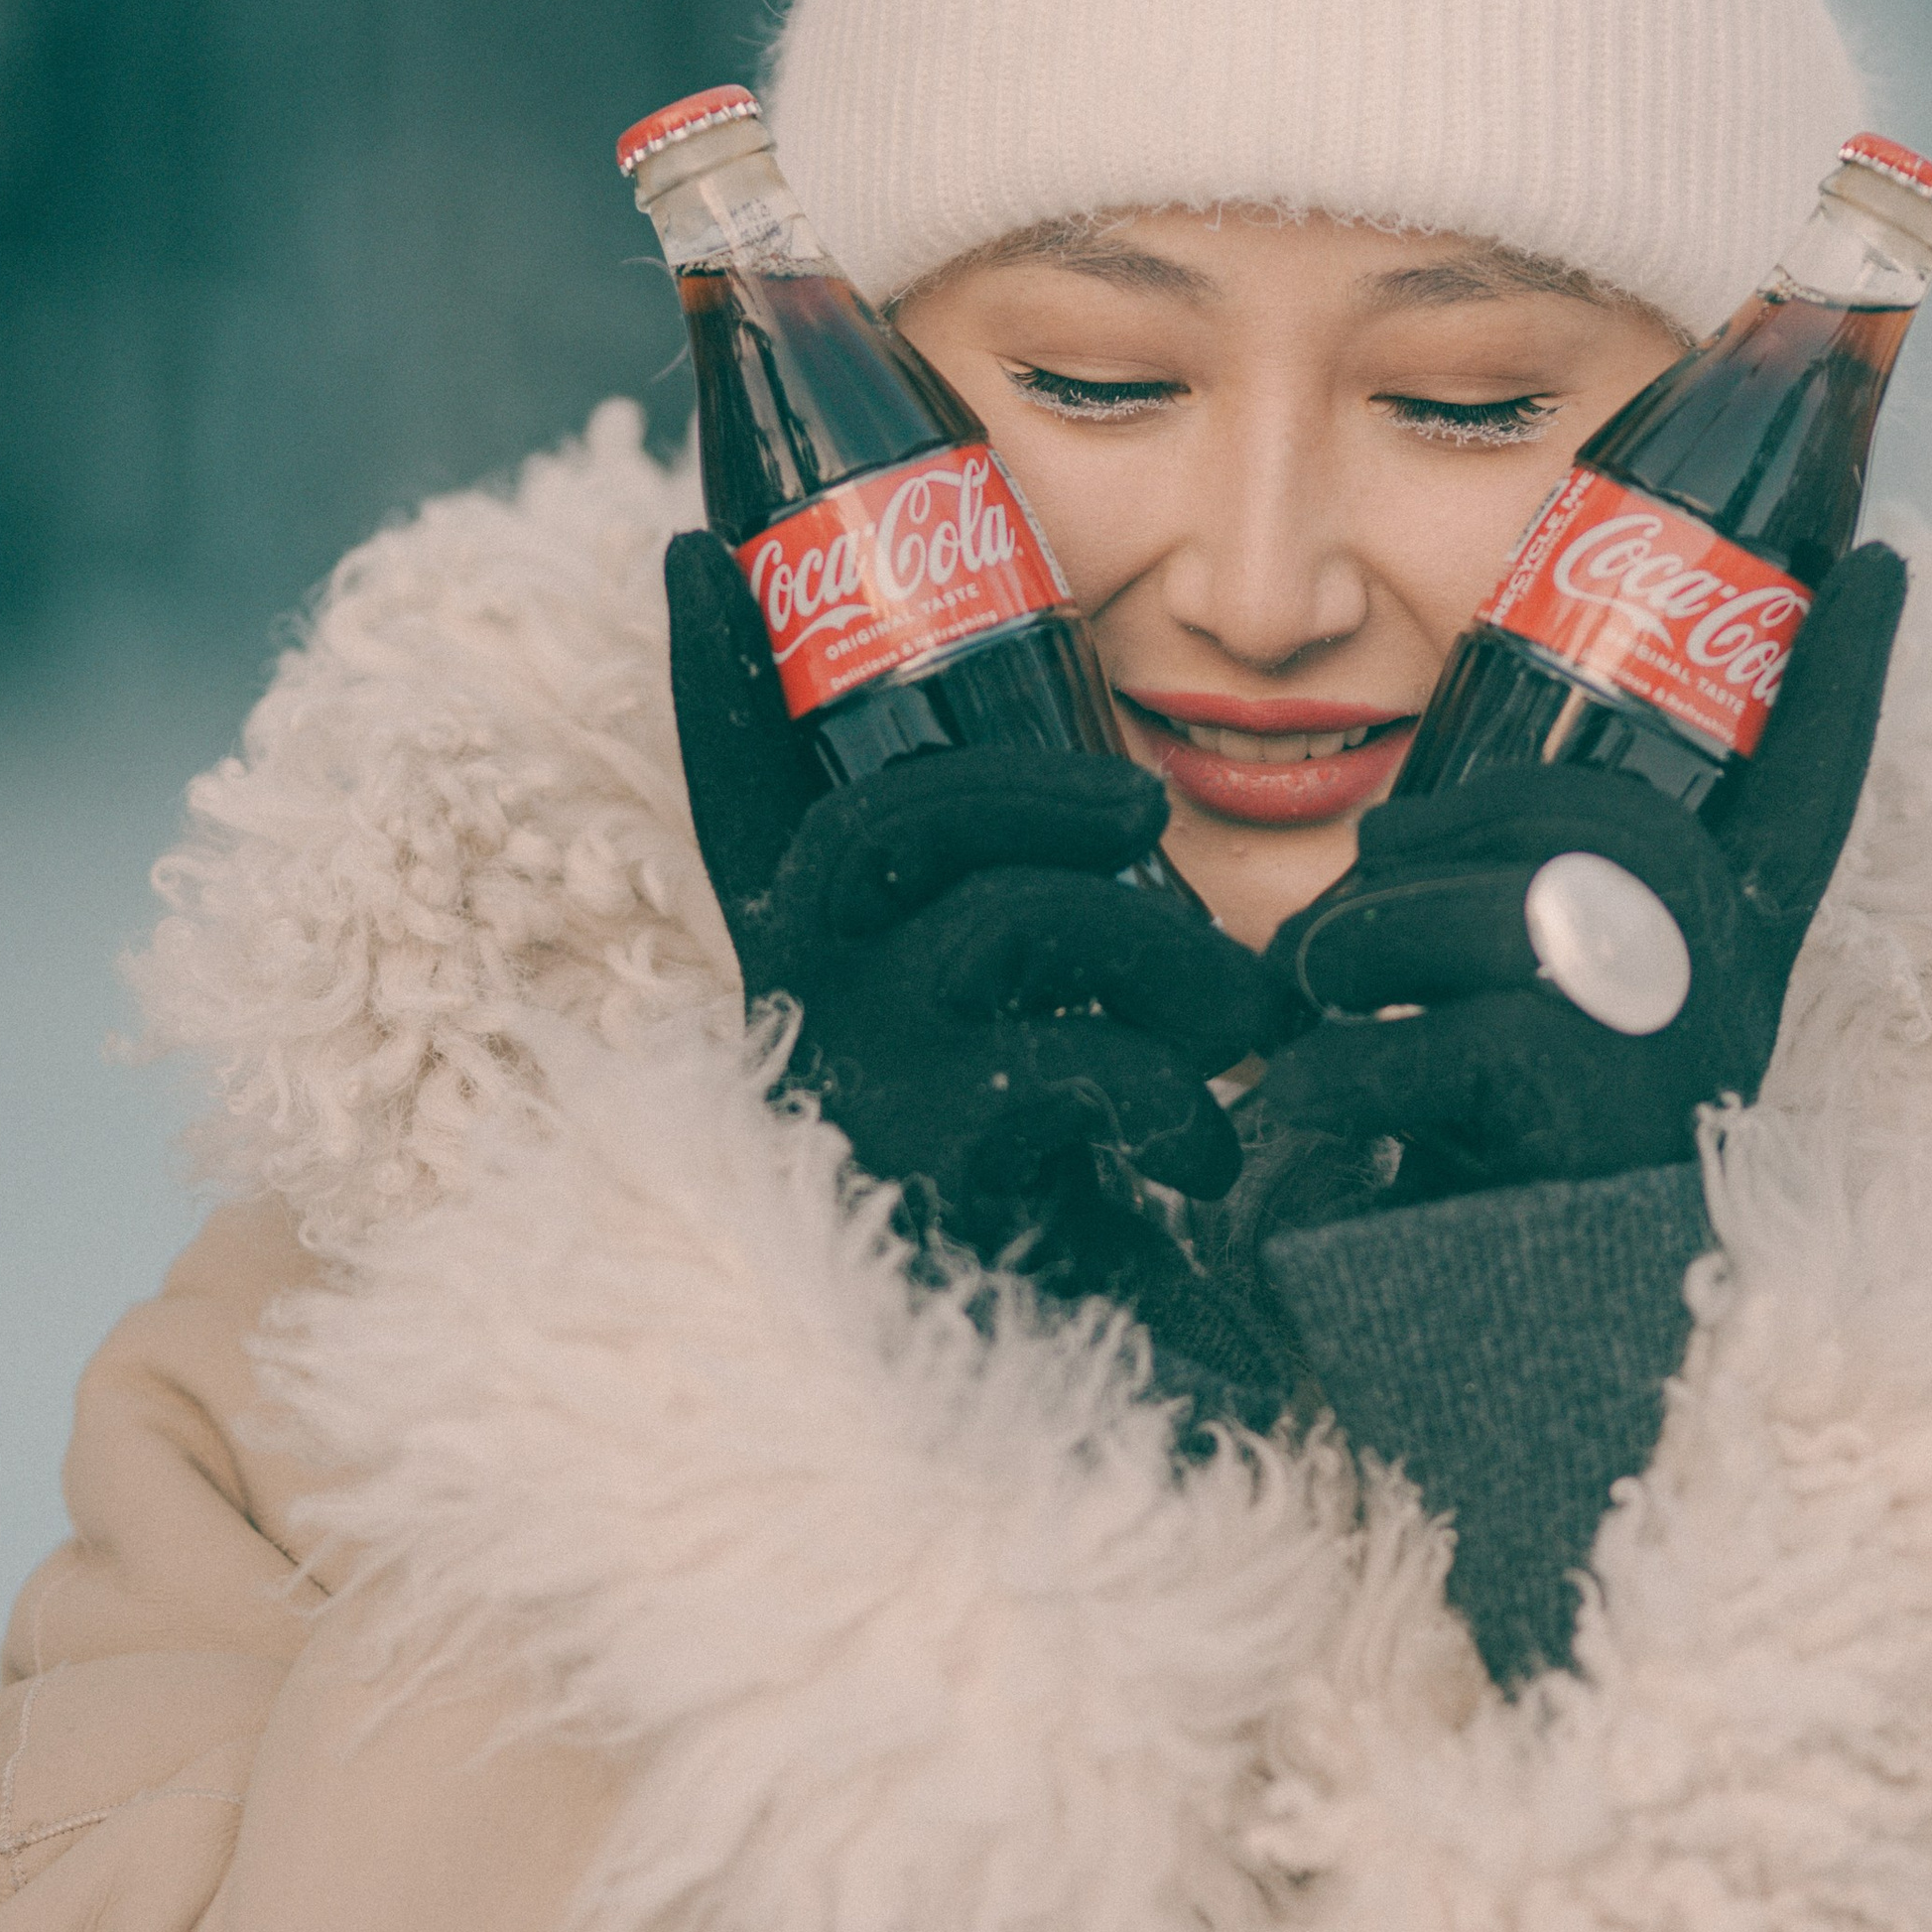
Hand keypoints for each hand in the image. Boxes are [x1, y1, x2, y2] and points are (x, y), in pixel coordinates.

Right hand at [667, 533, 1286, 1263]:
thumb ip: (1024, 937)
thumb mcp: (996, 1046)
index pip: (735, 796)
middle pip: (893, 821)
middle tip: (1141, 809)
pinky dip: (1174, 1100)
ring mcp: (861, 1069)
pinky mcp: (936, 1150)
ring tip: (1238, 1012)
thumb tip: (1129, 811)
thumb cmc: (1010, 1187)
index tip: (693, 549)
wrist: (1004, 1383)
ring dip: (1155, 949)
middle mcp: (808, 997)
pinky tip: (1201, 1154)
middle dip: (1031, 786)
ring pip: (1008, 924)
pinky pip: (1081, 1064)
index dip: (713, 680)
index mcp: (805, 956)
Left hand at [1255, 543, 1905, 1205]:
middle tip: (1339, 934)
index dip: (1843, 678)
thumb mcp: (1548, 1035)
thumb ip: (1518, 918)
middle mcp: (1719, 976)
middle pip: (1567, 818)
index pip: (1808, 790)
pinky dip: (1327, 1074)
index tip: (1883, 562)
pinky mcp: (1574, 1089)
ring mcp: (1657, 1023)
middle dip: (1418, 853)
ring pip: (1461, 910)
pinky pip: (1404, 1033)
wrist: (1534, 1369)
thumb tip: (1385, 827)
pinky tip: (1318, 1109)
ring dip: (1348, 960)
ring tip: (1320, 1018)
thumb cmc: (1517, 1194)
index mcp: (1731, 952)